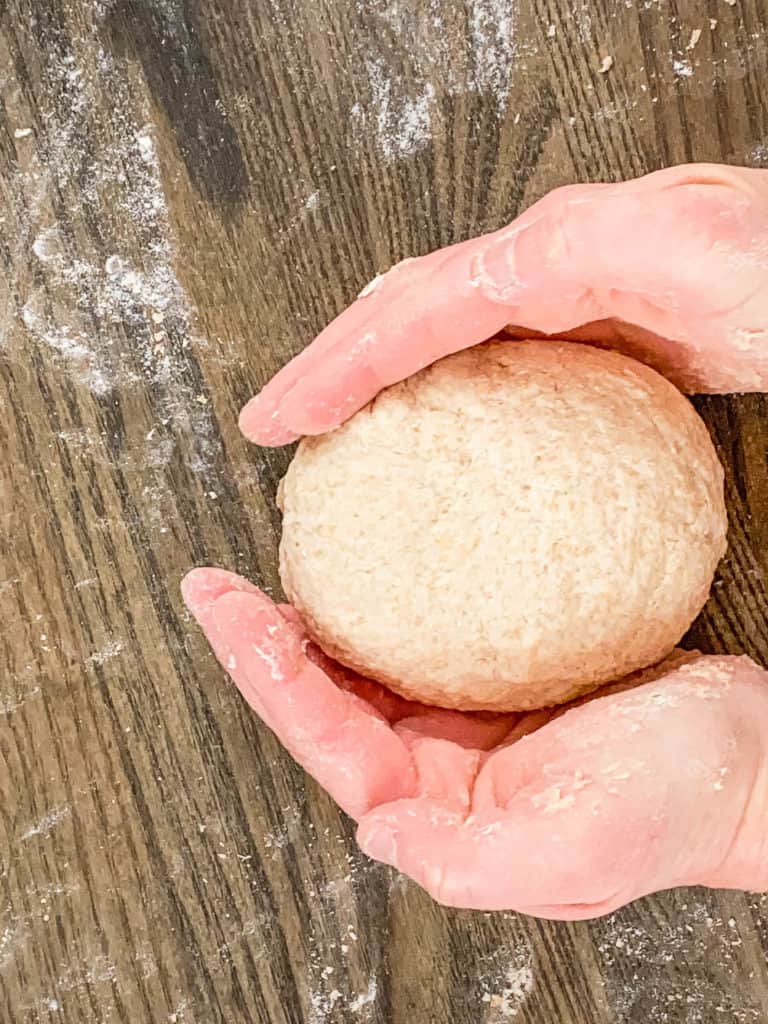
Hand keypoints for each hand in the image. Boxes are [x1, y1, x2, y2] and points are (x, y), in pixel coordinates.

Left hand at [182, 568, 767, 918]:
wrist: (745, 758)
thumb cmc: (677, 805)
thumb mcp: (578, 846)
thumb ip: (469, 859)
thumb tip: (374, 831)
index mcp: (444, 813)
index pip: (333, 744)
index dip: (272, 681)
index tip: (228, 614)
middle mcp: (440, 773)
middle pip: (328, 705)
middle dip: (265, 649)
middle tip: (214, 586)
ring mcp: (466, 725)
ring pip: (364, 673)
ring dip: (310, 626)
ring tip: (260, 575)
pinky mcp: (498, 682)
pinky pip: (420, 640)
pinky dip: (379, 608)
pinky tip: (360, 572)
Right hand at [239, 163, 767, 445]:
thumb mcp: (714, 262)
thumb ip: (606, 257)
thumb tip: (516, 279)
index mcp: (566, 251)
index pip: (421, 306)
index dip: (341, 361)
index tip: (283, 416)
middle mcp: (553, 265)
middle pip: (408, 309)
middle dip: (330, 364)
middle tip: (275, 424)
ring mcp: (569, 295)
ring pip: (436, 330)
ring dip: (371, 376)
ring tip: (325, 428)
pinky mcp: (592, 328)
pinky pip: (487, 358)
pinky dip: (436, 390)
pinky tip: (430, 432)